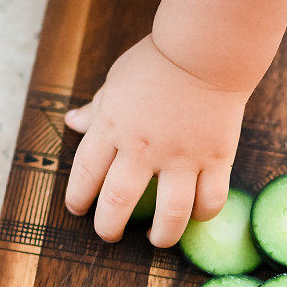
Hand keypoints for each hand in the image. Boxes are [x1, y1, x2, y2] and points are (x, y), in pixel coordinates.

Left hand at [64, 35, 247, 246]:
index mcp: (113, 126)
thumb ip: (95, 109)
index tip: (77, 209)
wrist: (207, 48)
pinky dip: (203, 215)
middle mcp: (144, 146)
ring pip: (171, 214)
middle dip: (108, 228)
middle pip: (118, 204)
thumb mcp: (116, 81)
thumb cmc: (158, 62)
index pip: (85, 174)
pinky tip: (194, 216)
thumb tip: (71, 122)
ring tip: (155, 239)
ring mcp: (182, 155)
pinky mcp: (215, 158)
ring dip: (161, 236)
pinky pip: (210, 200)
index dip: (77, 198)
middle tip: (109, 234)